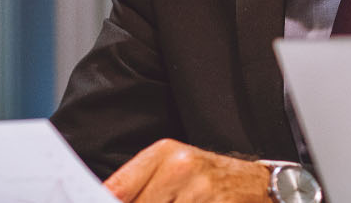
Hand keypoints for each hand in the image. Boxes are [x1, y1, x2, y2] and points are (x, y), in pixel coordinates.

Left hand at [105, 138, 272, 201]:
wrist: (256, 184)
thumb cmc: (209, 177)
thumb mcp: (173, 167)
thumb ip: (138, 184)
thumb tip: (104, 198)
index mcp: (166, 153)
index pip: (119, 187)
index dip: (102, 200)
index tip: (94, 201)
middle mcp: (182, 169)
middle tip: (157, 200)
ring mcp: (201, 192)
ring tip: (174, 201)